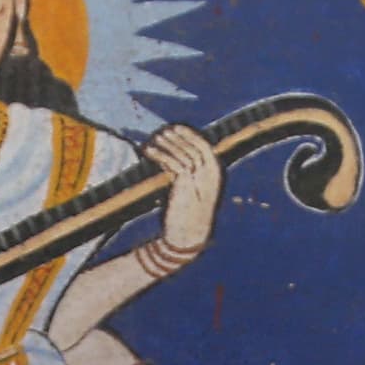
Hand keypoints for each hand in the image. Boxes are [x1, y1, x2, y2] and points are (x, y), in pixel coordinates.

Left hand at [151, 124, 221, 255]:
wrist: (186, 236)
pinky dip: (160, 155)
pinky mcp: (185, 183)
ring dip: (168, 144)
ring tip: (155, 139)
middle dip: (179, 137)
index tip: (176, 128)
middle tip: (164, 131)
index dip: (190, 135)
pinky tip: (149, 151)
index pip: (204, 147)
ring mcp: (199, 178)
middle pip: (195, 147)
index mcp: (214, 175)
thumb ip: (184, 174)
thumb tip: (170, 159)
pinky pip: (172, 162)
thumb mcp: (188, 190)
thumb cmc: (186, 215)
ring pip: (183, 153)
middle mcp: (210, 175)